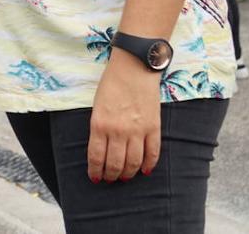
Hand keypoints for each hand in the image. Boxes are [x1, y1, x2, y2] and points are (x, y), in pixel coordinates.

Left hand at [87, 50, 161, 182]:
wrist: (134, 68)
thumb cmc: (111, 84)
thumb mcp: (97, 106)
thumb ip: (99, 127)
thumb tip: (101, 149)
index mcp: (99, 124)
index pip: (96, 156)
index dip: (95, 171)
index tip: (95, 178)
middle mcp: (118, 130)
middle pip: (115, 163)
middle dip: (111, 175)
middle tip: (110, 180)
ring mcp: (137, 130)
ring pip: (133, 162)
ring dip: (128, 173)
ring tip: (124, 177)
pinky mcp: (153, 127)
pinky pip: (152, 153)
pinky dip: (149, 165)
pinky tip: (145, 171)